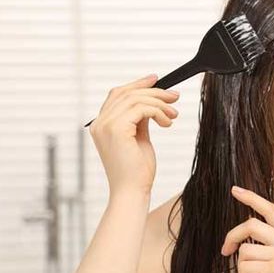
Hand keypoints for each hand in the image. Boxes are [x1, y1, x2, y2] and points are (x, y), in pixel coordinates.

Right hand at [88, 74, 179, 196]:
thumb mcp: (139, 139)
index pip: (117, 95)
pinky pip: (141, 108)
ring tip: (174, 114)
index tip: (157, 81)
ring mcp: (105, 125)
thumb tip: (151, 103)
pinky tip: (167, 123)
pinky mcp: (116, 129)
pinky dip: (158, 112)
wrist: (132, 191)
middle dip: (153, 91)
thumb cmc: (136, 171)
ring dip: (159, 103)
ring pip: (136, 98)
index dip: (138, 84)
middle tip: (174, 96)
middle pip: (126, 93)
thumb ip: (140, 120)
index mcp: (101, 125)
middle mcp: (100, 123)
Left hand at [220, 185, 273, 272]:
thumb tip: (243, 234)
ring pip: (244, 250)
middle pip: (251, 224)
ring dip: (242, 267)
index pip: (271, 210)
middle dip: (232, 236)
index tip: (234, 190)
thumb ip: (271, 244)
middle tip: (225, 250)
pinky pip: (244, 267)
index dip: (252, 198)